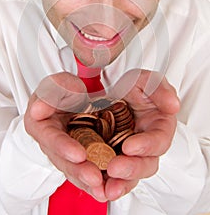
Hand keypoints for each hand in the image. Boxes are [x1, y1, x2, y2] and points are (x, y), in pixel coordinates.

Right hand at [24, 73, 106, 200]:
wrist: (70, 98)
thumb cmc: (61, 91)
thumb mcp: (57, 84)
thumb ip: (51, 92)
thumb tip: (38, 110)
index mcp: (40, 125)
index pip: (51, 138)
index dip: (63, 147)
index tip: (79, 154)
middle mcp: (51, 144)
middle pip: (63, 161)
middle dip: (79, 171)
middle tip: (94, 177)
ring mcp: (64, 153)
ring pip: (75, 171)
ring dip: (88, 182)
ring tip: (103, 189)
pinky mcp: (78, 159)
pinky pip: (85, 173)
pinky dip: (95, 183)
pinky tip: (107, 190)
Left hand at [100, 69, 179, 200]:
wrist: (111, 91)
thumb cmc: (133, 86)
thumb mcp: (145, 80)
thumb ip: (160, 89)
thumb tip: (173, 105)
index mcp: (159, 127)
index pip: (158, 141)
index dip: (146, 146)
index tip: (129, 146)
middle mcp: (146, 145)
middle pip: (145, 164)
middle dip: (131, 169)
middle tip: (114, 168)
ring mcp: (129, 154)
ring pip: (129, 176)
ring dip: (119, 184)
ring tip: (106, 188)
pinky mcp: (112, 157)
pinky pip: (111, 175)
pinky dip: (104, 182)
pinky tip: (95, 186)